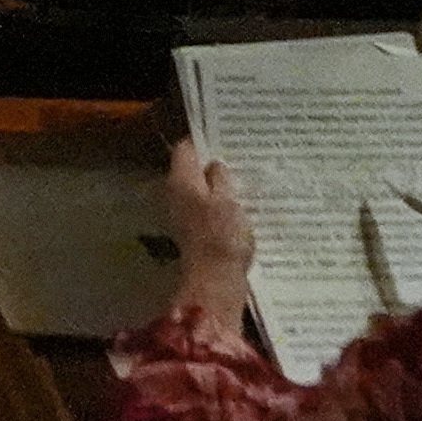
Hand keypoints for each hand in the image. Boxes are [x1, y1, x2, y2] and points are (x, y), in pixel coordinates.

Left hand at [163, 138, 255, 319]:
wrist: (215, 282)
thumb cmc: (221, 235)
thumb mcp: (227, 199)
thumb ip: (220, 177)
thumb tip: (215, 164)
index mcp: (180, 180)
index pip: (186, 148)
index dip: (204, 140)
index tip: (226, 138)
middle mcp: (174, 194)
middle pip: (191, 170)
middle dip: (213, 164)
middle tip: (242, 159)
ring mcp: (183, 216)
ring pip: (200, 191)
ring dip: (219, 188)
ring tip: (246, 182)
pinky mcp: (195, 234)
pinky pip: (207, 211)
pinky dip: (221, 208)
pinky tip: (242, 209)